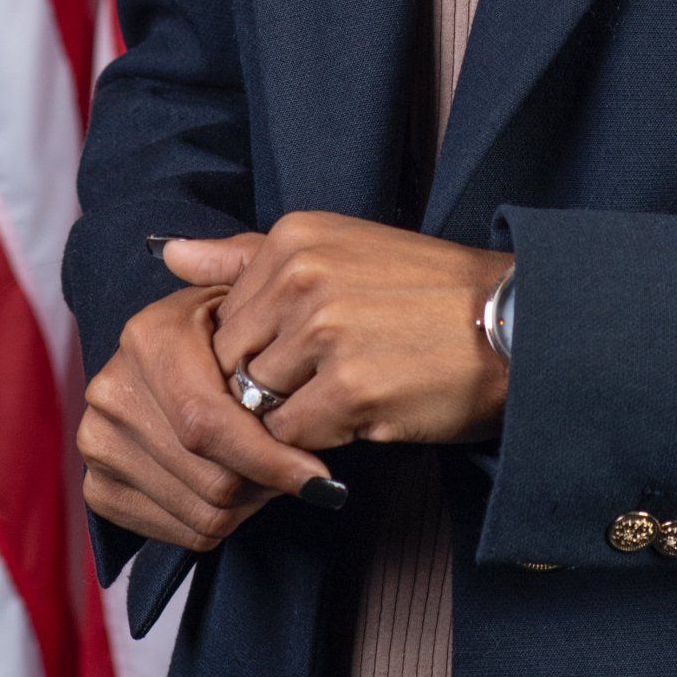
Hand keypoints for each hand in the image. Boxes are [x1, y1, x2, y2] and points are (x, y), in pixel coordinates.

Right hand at [76, 280, 341, 552]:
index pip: (207, 422)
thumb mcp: (251, 284)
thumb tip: (176, 252)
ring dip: (251, 503)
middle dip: (267, 482)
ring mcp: (98, 442)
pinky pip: (180, 532)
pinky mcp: (99, 487)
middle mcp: (111, 389)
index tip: (321, 476)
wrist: (183, 363)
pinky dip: (222, 521)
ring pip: (202, 510)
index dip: (268, 455)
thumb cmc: (238, 319)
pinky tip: (240, 488)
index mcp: (146, 336)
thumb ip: (240, 264)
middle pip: (210, 476)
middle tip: (303, 473)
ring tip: (273, 473)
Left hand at [163, 212, 511, 453]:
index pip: (225, 319)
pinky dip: (321, 439)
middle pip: (233, 365)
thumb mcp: (334, 248)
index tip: (304, 351)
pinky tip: (366, 409)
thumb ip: (244, 256)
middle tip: (324, 380)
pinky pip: (291, 437)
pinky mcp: (348, 389)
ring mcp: (323, 334)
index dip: (258, 350)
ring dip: (295, 414)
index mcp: (293, 238)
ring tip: (349, 390)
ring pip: (257, 405)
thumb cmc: (422, 289)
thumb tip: (167, 253)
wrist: (509, 321)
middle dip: (267, 386)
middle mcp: (301, 277)